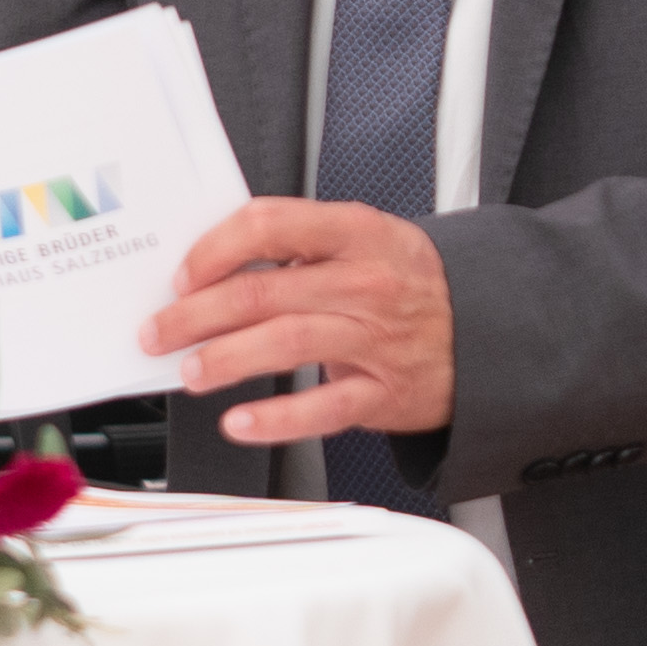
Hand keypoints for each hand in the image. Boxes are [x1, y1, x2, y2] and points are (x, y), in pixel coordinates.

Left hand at [146, 200, 454, 447]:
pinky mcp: (384, 392)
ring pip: (286, 343)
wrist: (487, 332)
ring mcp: (376, 338)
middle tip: (159, 330)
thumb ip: (301, 245)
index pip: (271, 224)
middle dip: (197, 313)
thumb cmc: (411, 283)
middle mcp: (365, 282)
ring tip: (190, 372)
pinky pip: (323, 407)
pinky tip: (240, 421)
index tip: (183, 273)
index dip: (216, 248)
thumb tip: (214, 263)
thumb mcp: (366, 241)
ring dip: (225, 359)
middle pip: (264, 291)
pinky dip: (277, 419)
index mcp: (357, 232)